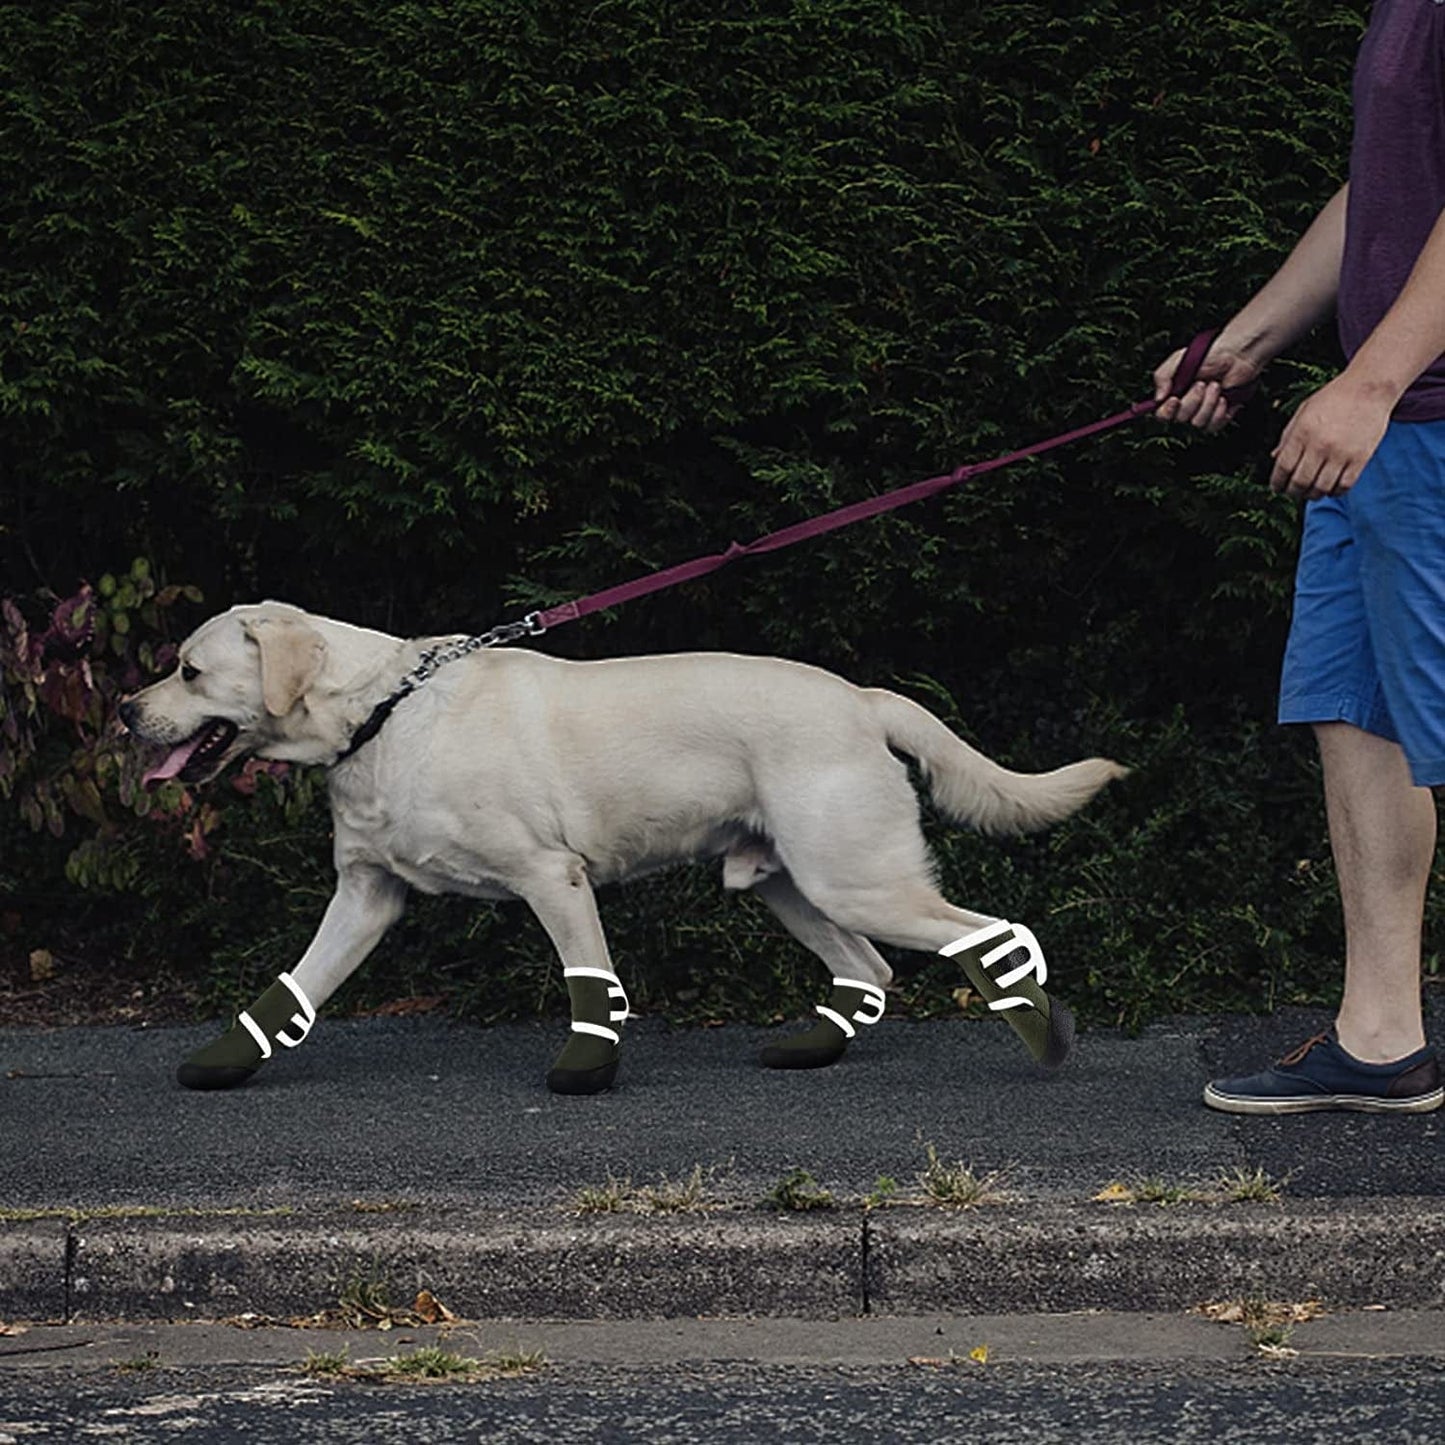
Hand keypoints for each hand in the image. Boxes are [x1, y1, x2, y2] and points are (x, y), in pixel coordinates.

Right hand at [1152, 342, 1260, 432]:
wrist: (1237, 356)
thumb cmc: (1209, 355)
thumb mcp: (1179, 359)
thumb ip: (1162, 376)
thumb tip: (1158, 398)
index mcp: (1173, 395)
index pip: (1162, 415)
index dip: (1167, 411)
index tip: (1174, 399)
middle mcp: (1186, 407)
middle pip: (1181, 419)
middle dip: (1193, 401)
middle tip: (1202, 383)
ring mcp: (1203, 414)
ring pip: (1198, 423)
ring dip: (1208, 403)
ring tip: (1216, 386)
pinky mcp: (1219, 417)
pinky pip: (1213, 426)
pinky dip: (1219, 412)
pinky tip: (1223, 398)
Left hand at [1268, 374, 1393, 500]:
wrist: (1369, 388)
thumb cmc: (1333, 399)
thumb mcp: (1303, 412)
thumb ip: (1288, 436)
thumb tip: (1274, 458)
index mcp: (1302, 433)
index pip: (1283, 468)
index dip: (1277, 483)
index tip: (1277, 488)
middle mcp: (1320, 445)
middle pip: (1300, 482)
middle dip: (1293, 492)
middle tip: (1293, 492)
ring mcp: (1341, 453)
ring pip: (1321, 488)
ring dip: (1313, 495)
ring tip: (1311, 492)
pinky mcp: (1360, 458)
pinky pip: (1344, 486)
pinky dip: (1335, 492)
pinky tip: (1330, 488)